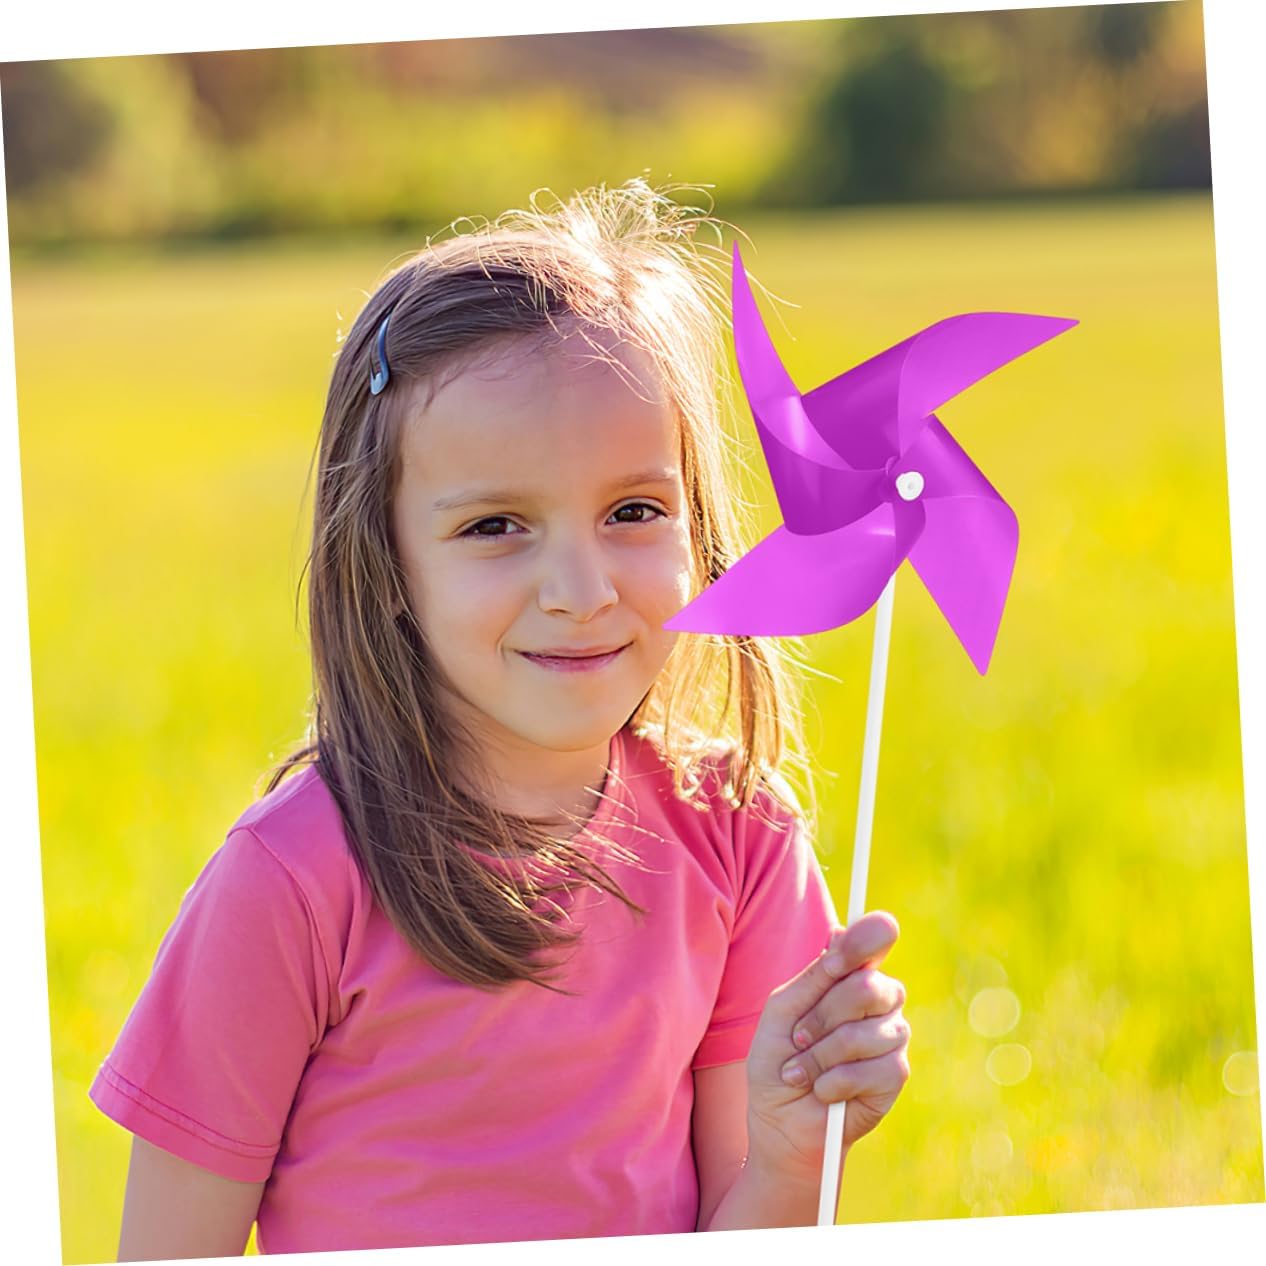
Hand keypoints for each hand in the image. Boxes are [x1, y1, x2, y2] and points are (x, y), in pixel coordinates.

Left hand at [744, 912, 910, 1178]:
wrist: (780, 1120)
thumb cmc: (778, 1059)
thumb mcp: (784, 1011)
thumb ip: (815, 976)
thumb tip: (842, 930)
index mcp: (852, 974)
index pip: (875, 939)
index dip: (861, 943)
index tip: (834, 963)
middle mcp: (880, 999)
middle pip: (868, 987)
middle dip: (822, 1017)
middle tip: (797, 1038)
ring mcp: (892, 1035)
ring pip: (866, 1032)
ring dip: (820, 1057)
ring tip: (801, 1072)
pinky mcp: (896, 1075)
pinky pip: (873, 1070)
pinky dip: (834, 1083)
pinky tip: (822, 1091)